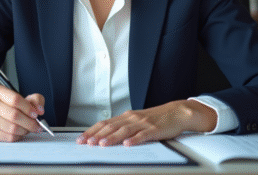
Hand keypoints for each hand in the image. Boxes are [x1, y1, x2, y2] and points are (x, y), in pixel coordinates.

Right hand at [0, 84, 44, 141]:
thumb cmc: (6, 106)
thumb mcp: (21, 98)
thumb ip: (34, 100)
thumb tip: (39, 109)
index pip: (15, 99)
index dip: (28, 108)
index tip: (36, 114)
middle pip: (14, 115)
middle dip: (29, 122)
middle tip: (37, 125)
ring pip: (12, 128)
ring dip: (25, 130)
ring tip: (28, 128)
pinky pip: (8, 137)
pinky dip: (18, 136)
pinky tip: (20, 133)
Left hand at [76, 100, 216, 146]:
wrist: (176, 113)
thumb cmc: (156, 119)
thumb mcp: (137, 121)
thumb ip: (123, 127)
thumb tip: (105, 136)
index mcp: (126, 117)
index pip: (105, 123)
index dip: (92, 131)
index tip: (81, 138)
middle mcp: (132, 118)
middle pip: (111, 127)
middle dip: (97, 135)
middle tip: (86, 143)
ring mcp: (143, 123)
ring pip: (124, 131)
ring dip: (112, 138)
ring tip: (102, 145)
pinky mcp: (154, 129)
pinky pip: (142, 135)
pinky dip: (134, 140)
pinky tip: (127, 144)